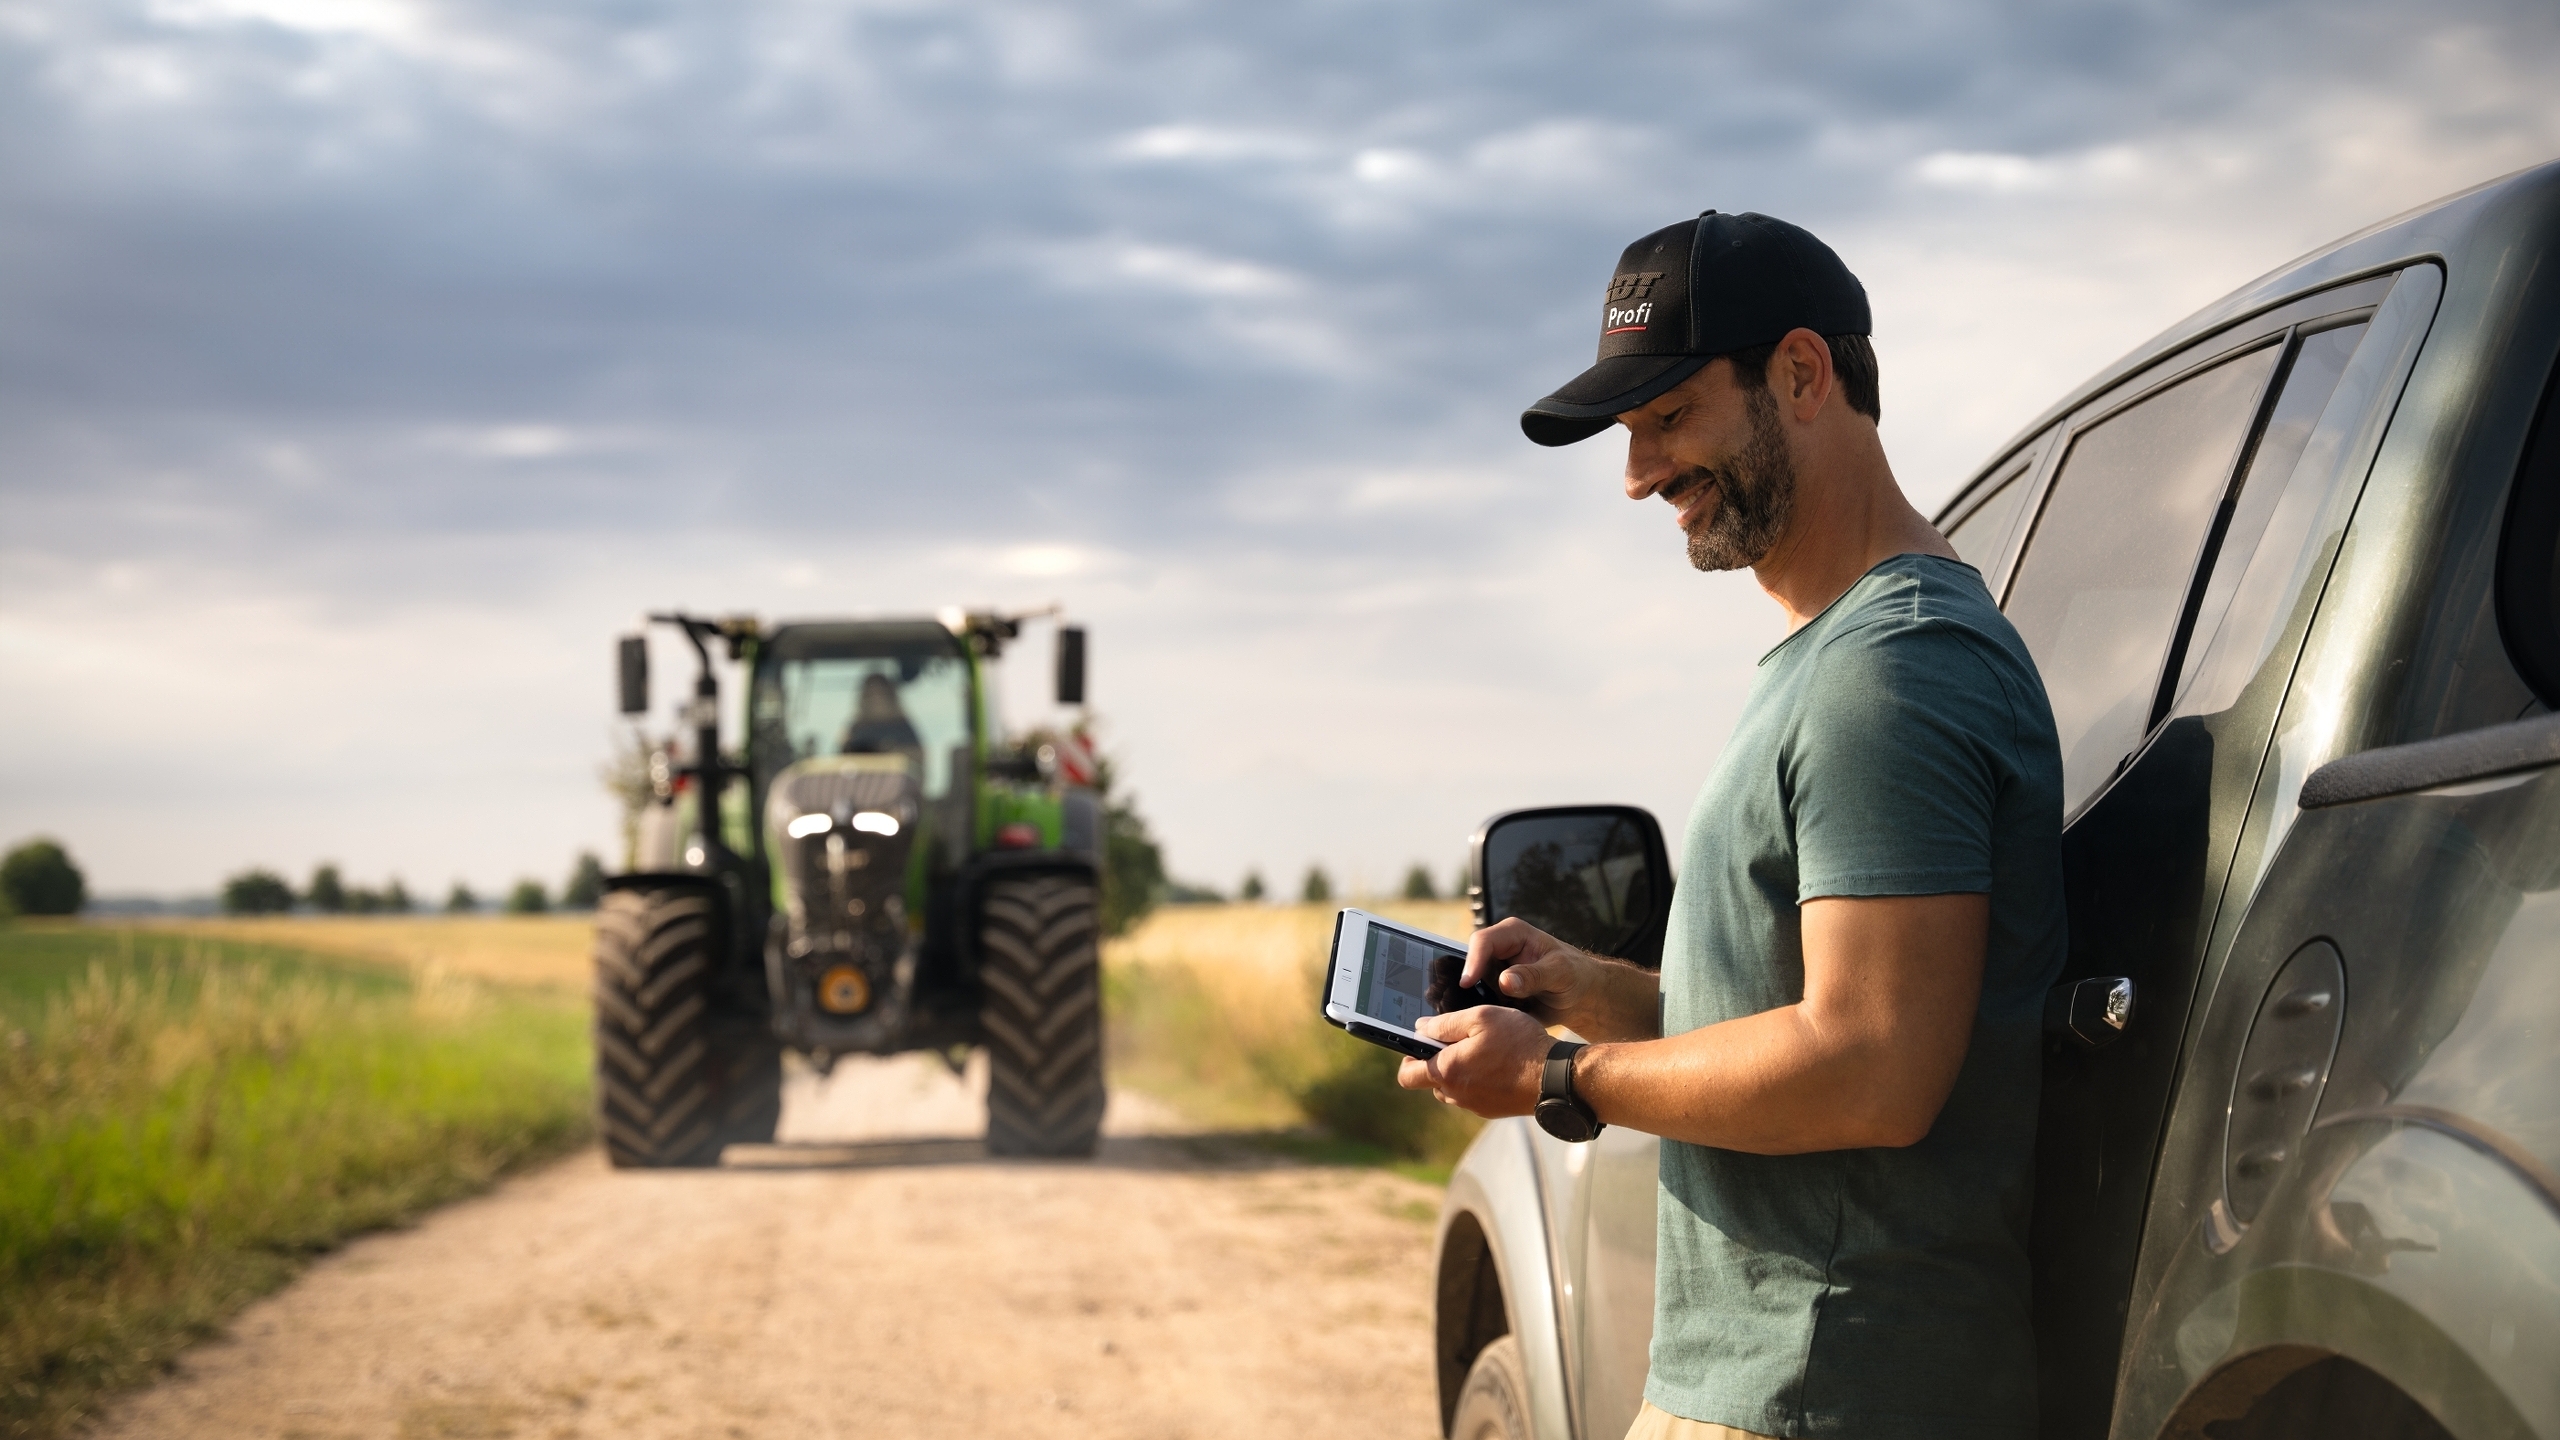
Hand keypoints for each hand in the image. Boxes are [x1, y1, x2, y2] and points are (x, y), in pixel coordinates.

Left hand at [1394, 1005, 1551, 1117]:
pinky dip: (1479, 1079)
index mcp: (1446, 1072)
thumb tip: (1420, 1028)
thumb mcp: (1480, 1018)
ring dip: (1460, 1070)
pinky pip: (1474, 1093)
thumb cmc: (1519, 1044)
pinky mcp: (1491, 1109)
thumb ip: (1445, 1024)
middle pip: (1431, 1080)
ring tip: (1483, 1049)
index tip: (1422, 1042)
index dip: (1407, 1058)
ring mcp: (1474, 1105)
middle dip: (1439, 1060)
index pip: (1407, 1075)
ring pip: (1453, 1087)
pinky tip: (1499, 1063)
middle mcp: (1455, 1094)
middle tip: (1461, 1040)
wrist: (1555, 1078)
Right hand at [1465, 918, 1604, 1029]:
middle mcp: (1499, 951)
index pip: (1483, 941)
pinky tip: (1494, 1021)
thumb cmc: (1576, 975)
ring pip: (1472, 985)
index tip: (1467, 983)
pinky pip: (1480, 1001)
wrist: (1581, 998)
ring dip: (1477, 1000)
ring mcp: (1495, 972)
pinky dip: (1485, 1011)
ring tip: (1487, 1014)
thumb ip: (1533, 976)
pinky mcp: (1494, 991)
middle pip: (1471, 964)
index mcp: (1513, 934)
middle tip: (1467, 1005)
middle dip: (1469, 984)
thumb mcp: (1560, 973)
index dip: (1473, 961)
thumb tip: (1504, 981)